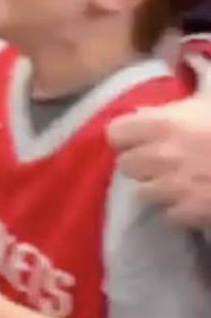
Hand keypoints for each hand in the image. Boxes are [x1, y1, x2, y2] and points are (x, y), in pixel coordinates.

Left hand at [109, 98, 210, 223]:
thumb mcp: (208, 102)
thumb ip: (176, 106)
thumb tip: (145, 112)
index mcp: (165, 123)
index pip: (116, 133)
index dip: (127, 136)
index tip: (138, 138)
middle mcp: (162, 156)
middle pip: (126, 165)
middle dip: (141, 164)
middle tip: (160, 161)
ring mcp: (175, 188)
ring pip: (144, 193)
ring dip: (158, 189)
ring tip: (179, 182)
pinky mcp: (191, 214)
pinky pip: (169, 215)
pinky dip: (179, 210)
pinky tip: (195, 200)